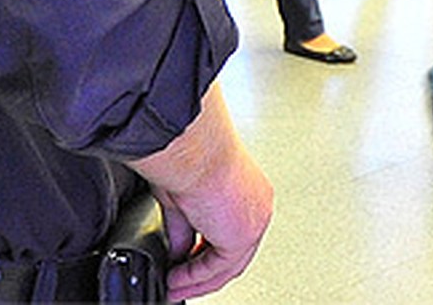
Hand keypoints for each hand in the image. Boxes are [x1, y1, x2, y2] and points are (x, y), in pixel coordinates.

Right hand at [154, 146, 272, 298]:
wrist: (194, 147)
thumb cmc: (191, 154)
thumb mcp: (186, 199)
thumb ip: (187, 229)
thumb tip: (180, 253)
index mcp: (249, 190)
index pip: (234, 231)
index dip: (210, 252)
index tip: (188, 263)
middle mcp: (258, 205)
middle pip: (236, 253)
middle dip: (205, 273)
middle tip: (180, 282)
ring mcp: (255, 221)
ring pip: (229, 264)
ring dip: (198, 280)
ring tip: (174, 285)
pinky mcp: (242, 235)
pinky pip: (217, 267)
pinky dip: (195, 277)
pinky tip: (176, 277)